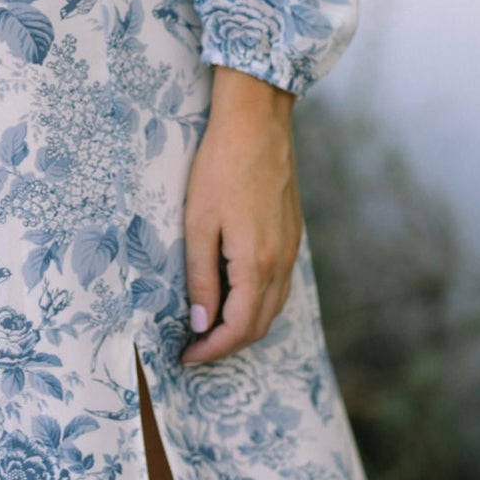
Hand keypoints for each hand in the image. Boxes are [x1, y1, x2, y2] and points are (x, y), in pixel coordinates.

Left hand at [180, 64, 301, 365]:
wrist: (257, 123)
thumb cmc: (220, 168)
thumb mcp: (199, 224)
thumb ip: (201, 278)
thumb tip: (200, 322)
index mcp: (257, 263)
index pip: (239, 328)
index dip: (212, 349)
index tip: (187, 356)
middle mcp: (281, 261)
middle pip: (261, 324)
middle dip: (228, 344)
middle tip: (195, 347)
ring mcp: (291, 248)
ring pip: (274, 306)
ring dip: (245, 325)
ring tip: (210, 327)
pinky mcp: (292, 234)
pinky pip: (279, 284)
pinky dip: (258, 302)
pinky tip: (233, 294)